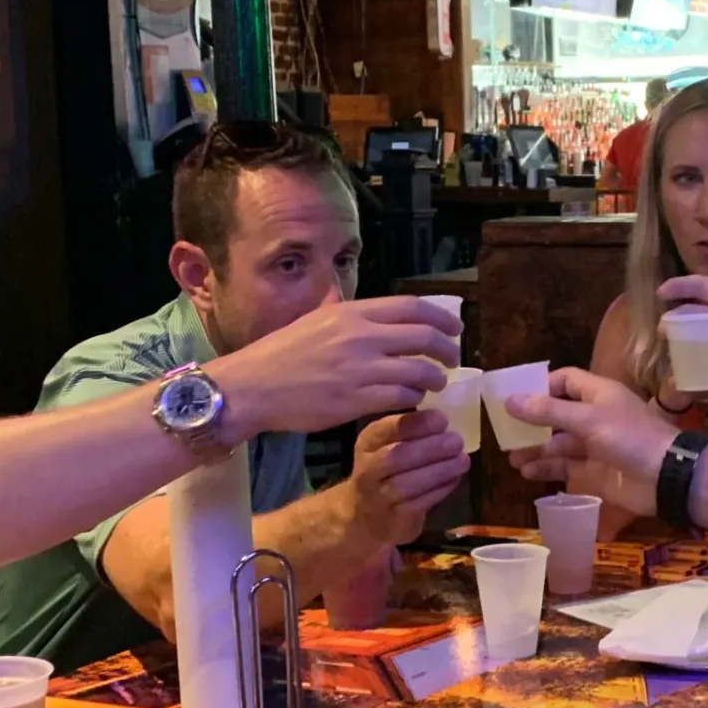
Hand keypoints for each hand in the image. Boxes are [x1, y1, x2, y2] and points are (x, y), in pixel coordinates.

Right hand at [211, 298, 460, 438]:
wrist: (253, 386)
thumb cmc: (282, 354)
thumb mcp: (317, 320)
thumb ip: (349, 316)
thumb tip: (377, 312)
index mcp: (352, 313)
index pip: (412, 307)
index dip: (442, 318)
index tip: (454, 329)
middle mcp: (360, 336)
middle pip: (424, 337)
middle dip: (447, 349)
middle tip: (452, 359)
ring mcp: (359, 369)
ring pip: (419, 370)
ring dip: (435, 378)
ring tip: (435, 383)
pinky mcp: (355, 400)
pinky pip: (401, 396)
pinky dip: (414, 398)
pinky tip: (412, 399)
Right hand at [347, 410, 469, 544]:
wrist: (366, 517)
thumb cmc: (387, 473)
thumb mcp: (389, 446)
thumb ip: (412, 432)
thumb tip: (446, 419)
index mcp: (368, 443)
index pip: (386, 429)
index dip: (415, 424)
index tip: (442, 419)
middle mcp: (368, 469)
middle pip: (395, 457)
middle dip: (429, 448)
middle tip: (457, 441)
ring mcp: (377, 497)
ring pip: (406, 483)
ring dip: (438, 471)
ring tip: (463, 460)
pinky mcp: (393, 519)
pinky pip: (418, 504)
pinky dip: (439, 490)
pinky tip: (454, 479)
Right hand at [505, 369, 676, 517]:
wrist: (666, 478)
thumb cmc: (630, 437)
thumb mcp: (588, 419)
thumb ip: (549, 411)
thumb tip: (510, 400)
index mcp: (598, 393)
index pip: (565, 380)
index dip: (542, 386)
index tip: (516, 398)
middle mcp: (595, 416)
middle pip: (557, 413)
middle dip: (532, 423)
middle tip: (506, 432)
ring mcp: (595, 445)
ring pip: (559, 443)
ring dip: (536, 449)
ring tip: (513, 458)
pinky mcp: (595, 472)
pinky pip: (566, 466)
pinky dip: (547, 469)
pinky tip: (527, 473)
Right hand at [657, 275, 707, 397]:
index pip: (707, 289)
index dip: (684, 288)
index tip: (661, 293)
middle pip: (699, 318)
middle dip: (678, 322)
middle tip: (661, 333)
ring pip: (703, 345)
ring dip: (686, 349)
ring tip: (669, 354)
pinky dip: (700, 374)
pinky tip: (687, 379)